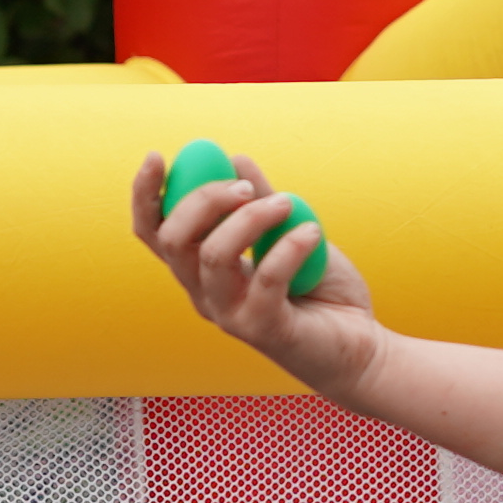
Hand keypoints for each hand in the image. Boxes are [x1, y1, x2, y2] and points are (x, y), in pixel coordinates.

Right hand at [131, 150, 388, 399]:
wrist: (358, 346)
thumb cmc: (318, 290)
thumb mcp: (287, 232)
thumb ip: (260, 200)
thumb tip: (235, 160)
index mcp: (201, 270)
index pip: (154, 233)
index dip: (144, 195)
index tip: (158, 156)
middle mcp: (205, 294)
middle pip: (173, 239)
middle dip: (204, 198)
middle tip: (246, 187)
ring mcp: (229, 315)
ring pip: (214, 255)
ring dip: (251, 217)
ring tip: (289, 204)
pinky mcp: (263, 330)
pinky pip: (267, 277)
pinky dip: (290, 245)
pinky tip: (314, 232)